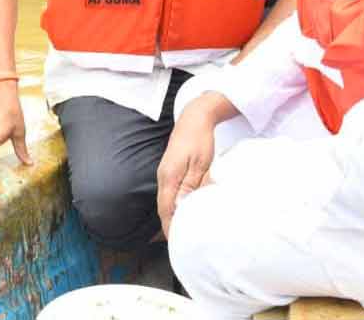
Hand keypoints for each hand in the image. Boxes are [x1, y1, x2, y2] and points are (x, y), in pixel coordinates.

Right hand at [156, 96, 218, 236]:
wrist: (194, 118)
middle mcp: (163, 177)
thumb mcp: (200, 164)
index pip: (166, 210)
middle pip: (164, 209)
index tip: (178, 245)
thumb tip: (180, 208)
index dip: (170, 229)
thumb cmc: (200, 139)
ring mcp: (165, 174)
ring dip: (174, 217)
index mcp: (169, 177)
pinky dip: (176, 206)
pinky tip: (185, 212)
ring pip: (167, 203)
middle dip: (171, 227)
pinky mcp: (171, 172)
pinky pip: (171, 194)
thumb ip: (190, 186)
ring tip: (184, 233)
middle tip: (183, 245)